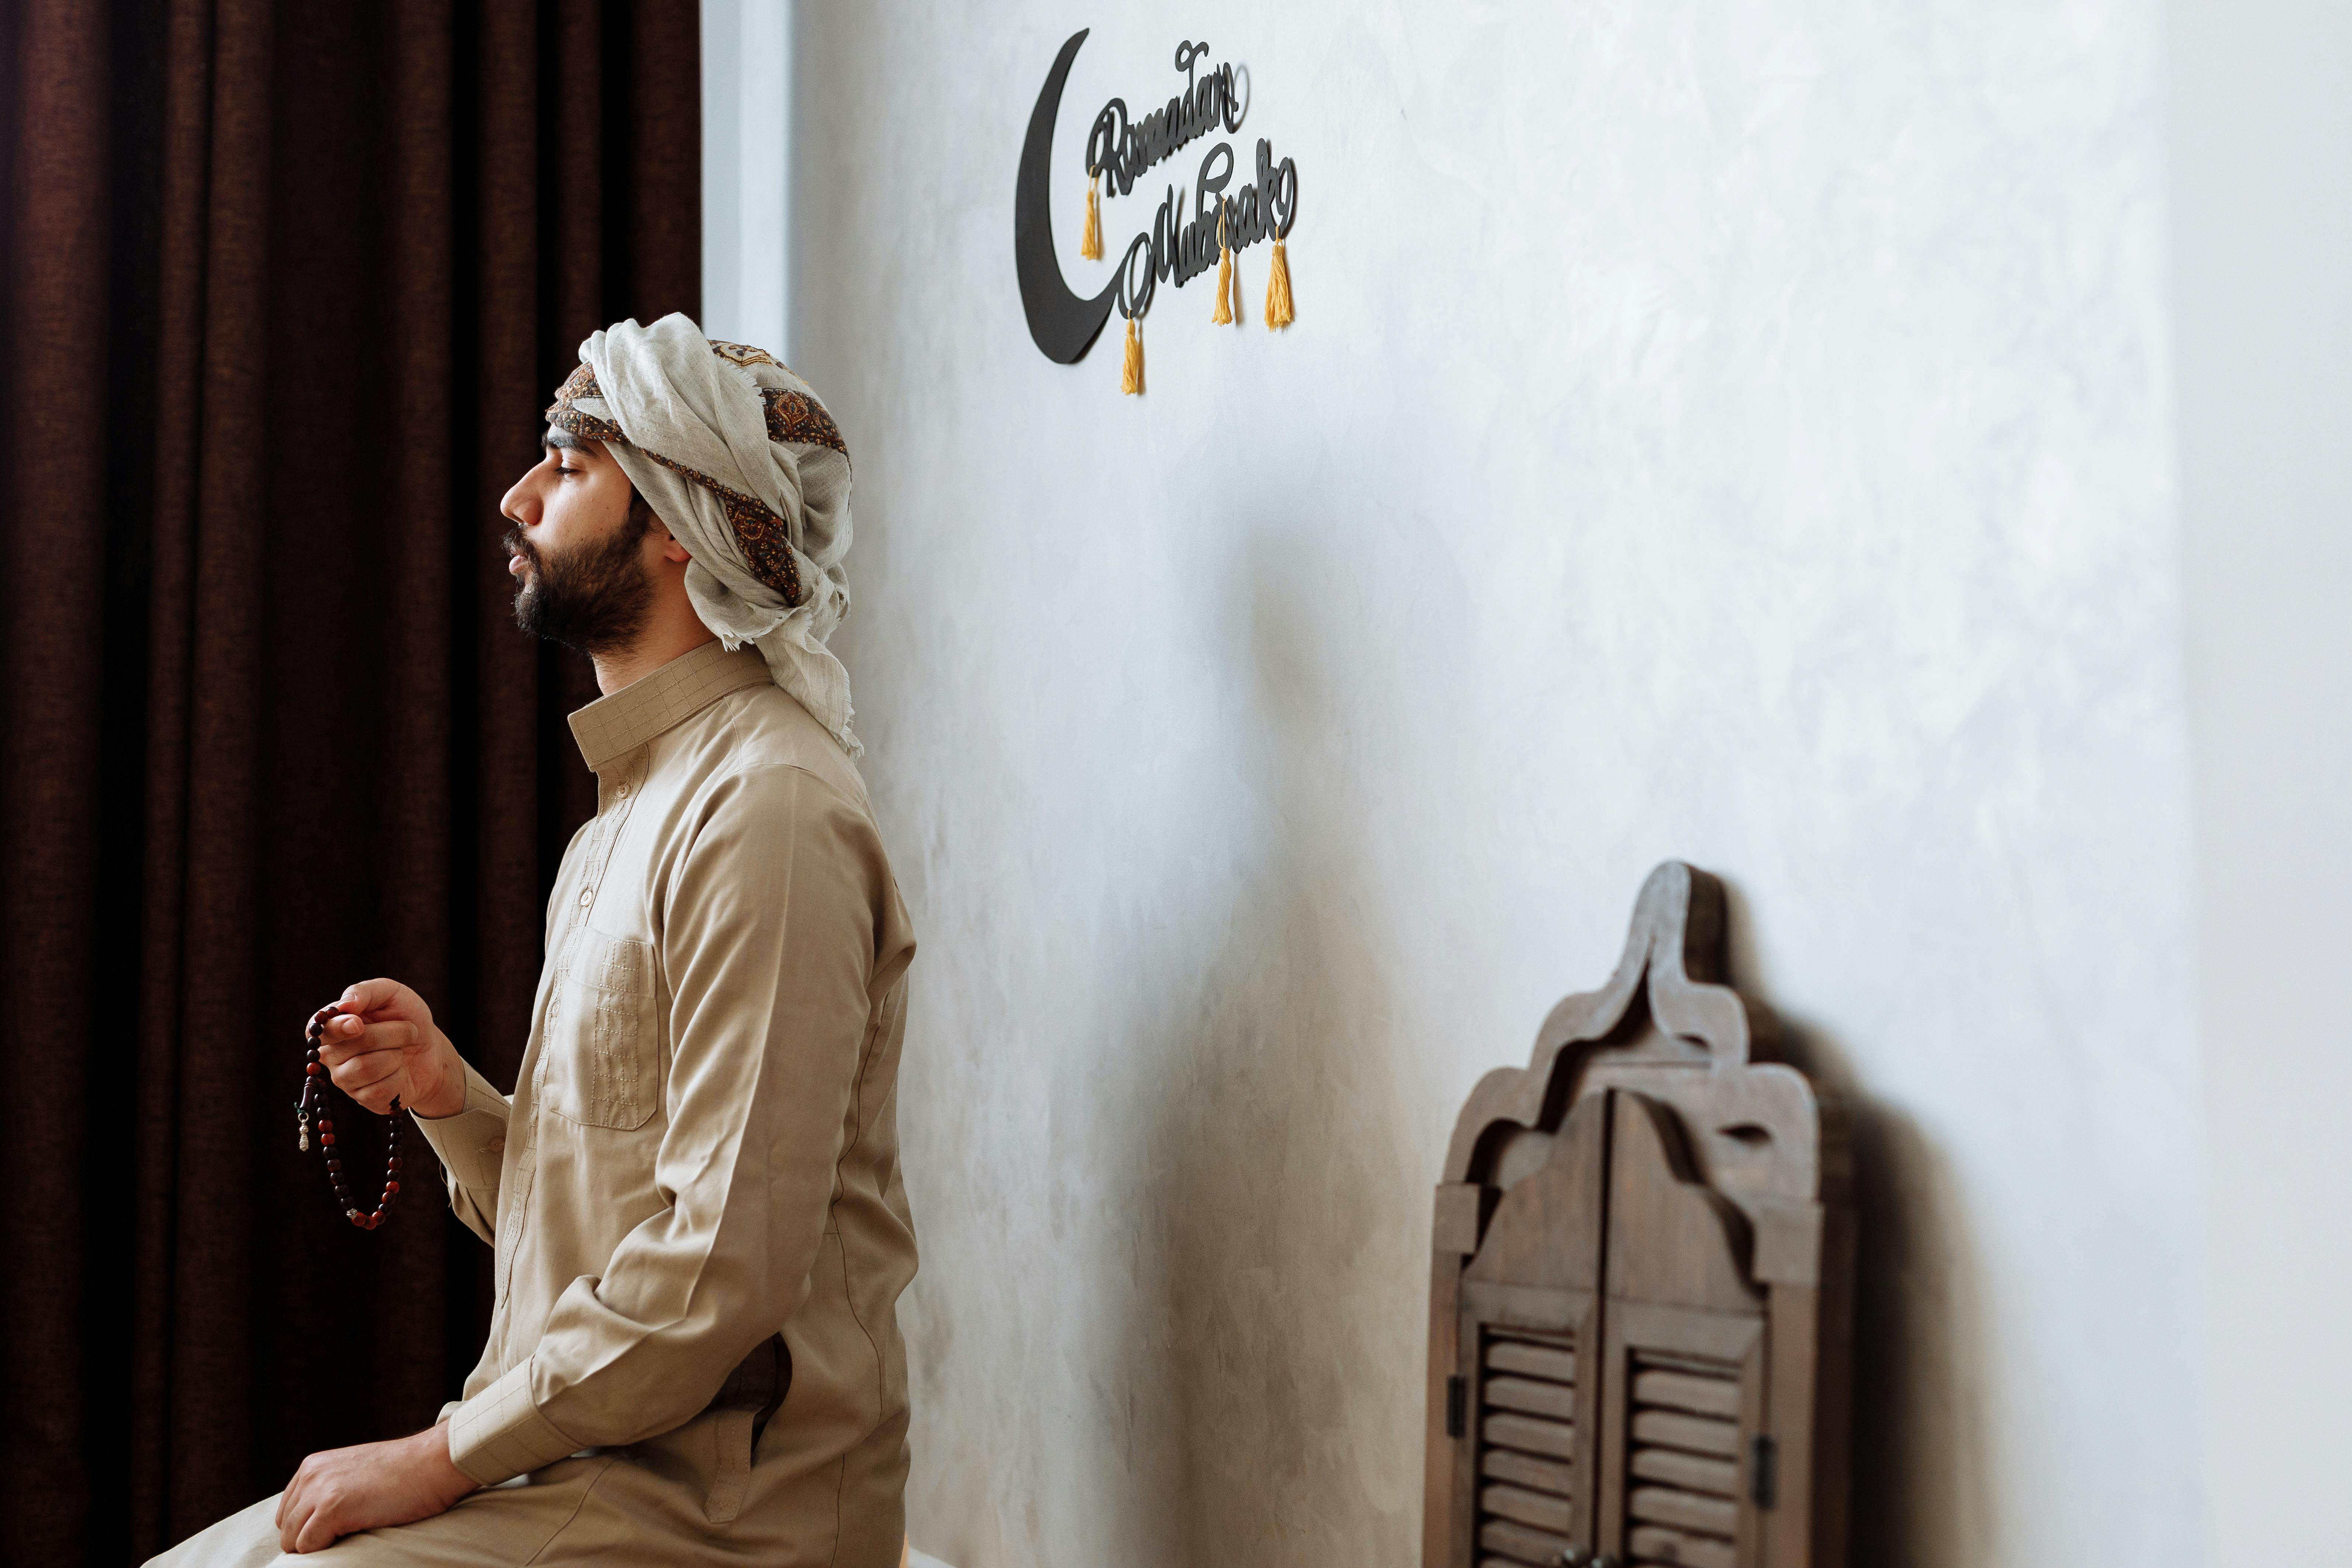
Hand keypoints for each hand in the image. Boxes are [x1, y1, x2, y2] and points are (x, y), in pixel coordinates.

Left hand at [275, 1421, 476, 1551]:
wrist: (434, 1461)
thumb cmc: (406, 1471)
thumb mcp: (355, 1471)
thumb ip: (330, 1487)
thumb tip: (316, 1520)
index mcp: (313, 1466)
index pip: (287, 1513)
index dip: (306, 1528)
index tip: (334, 1531)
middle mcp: (310, 1476)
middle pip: (287, 1528)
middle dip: (309, 1539)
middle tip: (343, 1537)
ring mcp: (319, 1492)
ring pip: (293, 1541)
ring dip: (317, 1546)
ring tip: (349, 1537)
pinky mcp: (331, 1511)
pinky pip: (308, 1547)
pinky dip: (326, 1551)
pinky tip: (352, 1538)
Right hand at [313, 979, 465, 1119]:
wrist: (431, 1049)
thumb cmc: (407, 1017)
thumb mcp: (391, 994)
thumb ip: (365, 992)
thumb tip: (344, 1005)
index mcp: (333, 1027)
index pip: (317, 1030)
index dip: (336, 1028)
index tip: (358, 1024)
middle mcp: (332, 1054)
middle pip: (350, 1047)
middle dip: (389, 1034)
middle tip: (408, 1029)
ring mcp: (345, 1079)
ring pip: (365, 1069)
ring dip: (396, 1055)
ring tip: (401, 1050)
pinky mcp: (363, 1098)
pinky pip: (379, 1090)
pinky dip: (399, 1076)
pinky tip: (400, 1071)